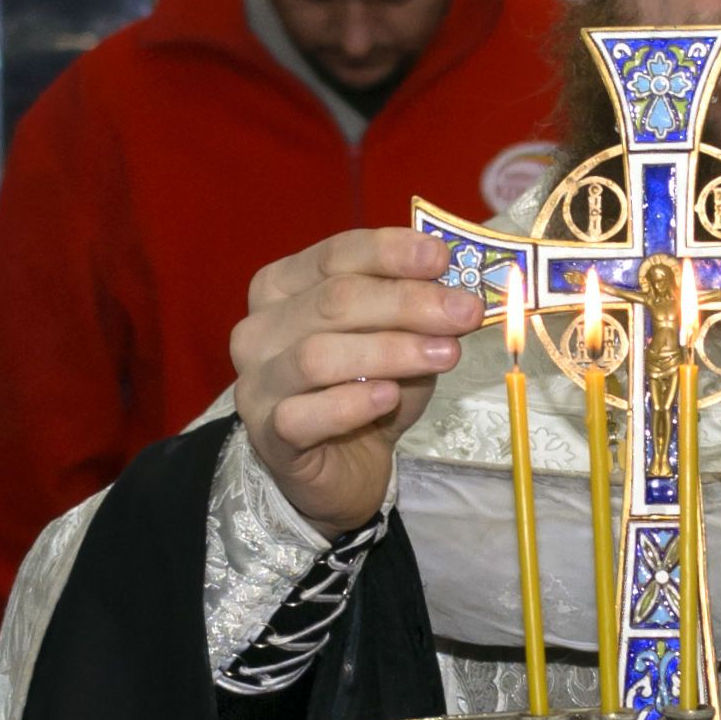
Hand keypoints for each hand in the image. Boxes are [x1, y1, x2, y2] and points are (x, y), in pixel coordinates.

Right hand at [229, 226, 483, 535]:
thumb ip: (417, 311)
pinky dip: (351, 403)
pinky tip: (388, 397)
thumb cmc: (367, 388)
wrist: (345, 466)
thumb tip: (457, 290)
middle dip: (406, 302)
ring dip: (390, 351)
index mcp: (283, 286)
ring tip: (445, 355)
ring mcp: (256, 382)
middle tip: (463, 312)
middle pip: (333, 301)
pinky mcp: (266, 435)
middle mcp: (259, 328)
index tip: (441, 258)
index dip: (390, 253)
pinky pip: (304, 415)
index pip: (335, 255)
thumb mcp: (400, 338)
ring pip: (318, 355)